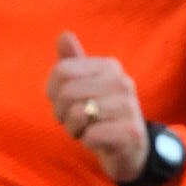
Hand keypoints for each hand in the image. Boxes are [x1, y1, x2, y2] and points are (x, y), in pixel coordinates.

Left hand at [47, 31, 148, 183]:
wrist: (131, 150)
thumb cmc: (101, 117)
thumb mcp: (84, 88)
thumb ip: (73, 63)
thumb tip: (64, 34)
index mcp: (109, 67)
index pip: (61, 71)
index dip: (54, 93)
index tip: (66, 104)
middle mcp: (122, 82)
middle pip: (67, 92)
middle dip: (62, 113)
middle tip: (75, 121)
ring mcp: (128, 106)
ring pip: (78, 113)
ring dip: (74, 129)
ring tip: (87, 130)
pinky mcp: (130, 132)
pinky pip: (91, 135)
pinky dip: (87, 141)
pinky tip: (98, 141)